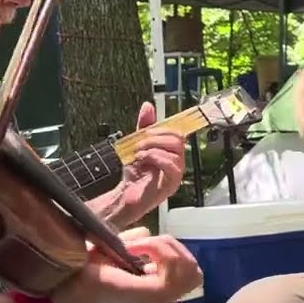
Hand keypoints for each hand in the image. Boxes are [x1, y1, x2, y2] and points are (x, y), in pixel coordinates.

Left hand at [50, 227, 202, 302]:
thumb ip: (136, 243)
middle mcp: (161, 300)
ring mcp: (158, 300)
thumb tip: (147, 234)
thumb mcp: (114, 250)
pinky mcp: (152, 296)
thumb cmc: (80, 273)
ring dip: (164, 248)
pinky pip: (174, 265)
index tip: (138, 246)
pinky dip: (156, 248)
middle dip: (172, 248)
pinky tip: (131, 250)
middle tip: (141, 246)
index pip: (190, 270)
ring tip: (135, 248)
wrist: (60, 289)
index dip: (170, 249)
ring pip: (188, 266)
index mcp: (153, 292)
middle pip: (194, 269)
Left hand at [112, 102, 185, 224]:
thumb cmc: (135, 173)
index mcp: (172, 152)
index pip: (177, 132)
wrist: (125, 195)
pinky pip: (171, 166)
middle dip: (156, 137)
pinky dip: (155, 158)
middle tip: (140, 142)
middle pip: (178, 139)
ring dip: (153, 147)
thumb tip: (148, 106)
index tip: (147, 129)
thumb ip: (144, 126)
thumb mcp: (137, 144)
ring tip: (139, 153)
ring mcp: (175, 174)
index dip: (163, 128)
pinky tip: (143, 160)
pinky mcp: (171, 184)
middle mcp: (177, 162)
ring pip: (175, 151)